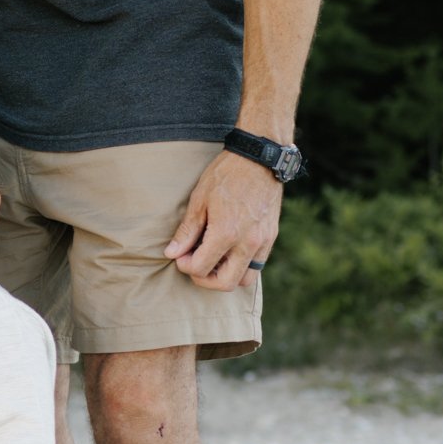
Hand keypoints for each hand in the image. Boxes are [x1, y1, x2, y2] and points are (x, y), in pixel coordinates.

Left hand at [163, 150, 283, 289]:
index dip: (185, 265)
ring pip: (244, 280)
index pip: (200, 268)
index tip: (180, 255)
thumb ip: (187, 231)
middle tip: (194, 264)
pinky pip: (257, 265)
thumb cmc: (226, 175)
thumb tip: (171, 253)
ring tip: (213, 260)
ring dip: (226, 276)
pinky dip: (241, 266)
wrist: (259, 160)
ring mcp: (262, 242)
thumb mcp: (199, 200)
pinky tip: (229, 251)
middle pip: (224, 283)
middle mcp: (247, 243)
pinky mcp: (271, 237)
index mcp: (226, 234)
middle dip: (204, 279)